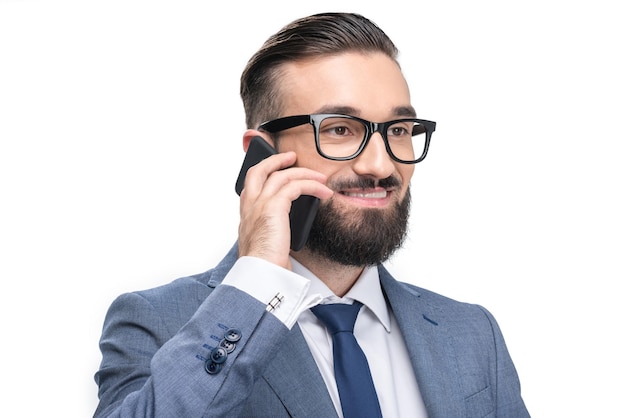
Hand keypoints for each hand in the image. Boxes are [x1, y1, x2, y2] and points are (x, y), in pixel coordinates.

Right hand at [237, 151, 332, 268]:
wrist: (261, 273)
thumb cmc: (264, 264)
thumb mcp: (265, 243)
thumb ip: (271, 230)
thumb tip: (286, 226)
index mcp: (246, 215)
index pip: (250, 185)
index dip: (263, 174)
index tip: (276, 171)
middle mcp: (249, 206)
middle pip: (258, 170)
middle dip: (275, 160)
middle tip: (291, 157)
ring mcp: (259, 204)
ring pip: (281, 175)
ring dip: (303, 172)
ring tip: (319, 176)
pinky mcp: (274, 206)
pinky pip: (296, 186)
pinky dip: (313, 185)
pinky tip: (324, 192)